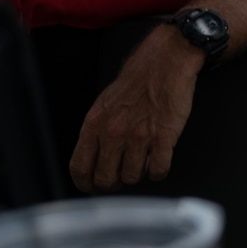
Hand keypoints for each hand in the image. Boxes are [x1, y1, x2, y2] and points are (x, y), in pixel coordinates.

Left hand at [68, 25, 203, 192]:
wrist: (167, 60)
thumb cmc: (139, 78)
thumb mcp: (105, 103)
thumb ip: (97, 130)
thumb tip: (94, 156)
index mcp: (95, 124)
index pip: (79, 168)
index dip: (85, 183)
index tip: (93, 186)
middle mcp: (113, 133)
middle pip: (105, 179)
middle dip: (112, 184)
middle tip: (120, 178)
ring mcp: (139, 137)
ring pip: (132, 177)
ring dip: (138, 175)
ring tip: (143, 163)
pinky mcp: (164, 137)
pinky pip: (158, 170)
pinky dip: (158, 172)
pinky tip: (159, 161)